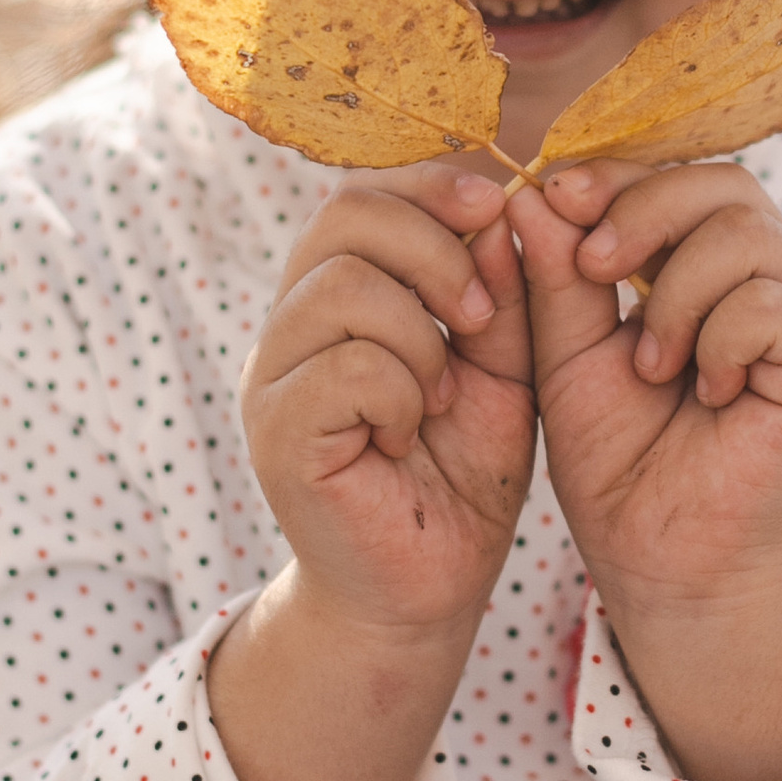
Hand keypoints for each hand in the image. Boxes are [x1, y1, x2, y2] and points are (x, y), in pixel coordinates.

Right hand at [214, 165, 533, 780]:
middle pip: (344, 217)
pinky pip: (347, 367)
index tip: (499, 208)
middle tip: (482, 318)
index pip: (361, 194)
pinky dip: (402, 393)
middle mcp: (290, 327)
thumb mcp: (503, 371)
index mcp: (337, 298)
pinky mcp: (278, 433)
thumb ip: (504, 293)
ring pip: (343, 287)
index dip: (430, 185)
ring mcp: (273, 379)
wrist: (425, 595)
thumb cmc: (460, 480)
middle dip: (436, 250)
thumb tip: (507, 205)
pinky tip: (410, 435)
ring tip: (443, 395)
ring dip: (421, 335)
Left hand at [511, 164, 781, 780]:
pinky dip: (721, 336)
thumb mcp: (570, 361)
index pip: (681, 182)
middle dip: (646, 209)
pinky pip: (776, 303)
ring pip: (748, 235)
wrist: (664, 571)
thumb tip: (533, 191)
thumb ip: (555, 281)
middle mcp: (769, 288)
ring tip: (650, 364)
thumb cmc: (622, 472)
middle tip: (593, 266)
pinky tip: (705, 392)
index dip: (620, 178)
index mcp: (709, 278)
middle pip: (725, 185)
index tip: (555, 196)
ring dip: (677, 291)